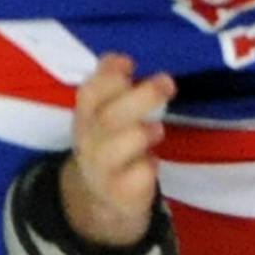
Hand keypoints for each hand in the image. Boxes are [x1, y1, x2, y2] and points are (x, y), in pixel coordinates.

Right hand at [60, 53, 174, 247]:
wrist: (102, 196)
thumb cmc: (111, 142)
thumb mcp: (106, 113)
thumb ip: (113, 85)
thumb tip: (120, 58)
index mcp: (87, 116)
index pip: (90, 93)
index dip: (108, 77)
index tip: (130, 63)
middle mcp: (91, 140)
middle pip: (107, 118)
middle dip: (139, 98)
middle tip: (167, 82)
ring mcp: (104, 169)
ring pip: (114, 150)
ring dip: (138, 134)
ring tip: (158, 129)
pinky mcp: (121, 193)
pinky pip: (133, 180)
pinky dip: (145, 169)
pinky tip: (153, 163)